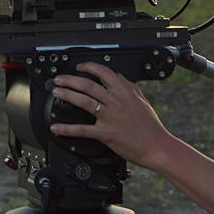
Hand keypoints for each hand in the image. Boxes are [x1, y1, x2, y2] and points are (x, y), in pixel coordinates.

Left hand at [50, 61, 172, 169]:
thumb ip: (130, 87)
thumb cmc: (151, 127)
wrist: (157, 146)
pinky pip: (82, 130)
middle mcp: (116, 101)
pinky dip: (67, 129)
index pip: (104, 72)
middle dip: (70, 80)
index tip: (79, 67)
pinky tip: (56, 127)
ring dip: (67, 95)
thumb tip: (119, 76)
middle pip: (88, 85)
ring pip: (83, 101)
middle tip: (59, 79)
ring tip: (56, 92)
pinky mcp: (105, 133)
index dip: (88, 67)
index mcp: (125, 92)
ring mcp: (109, 117)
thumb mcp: (142, 101)